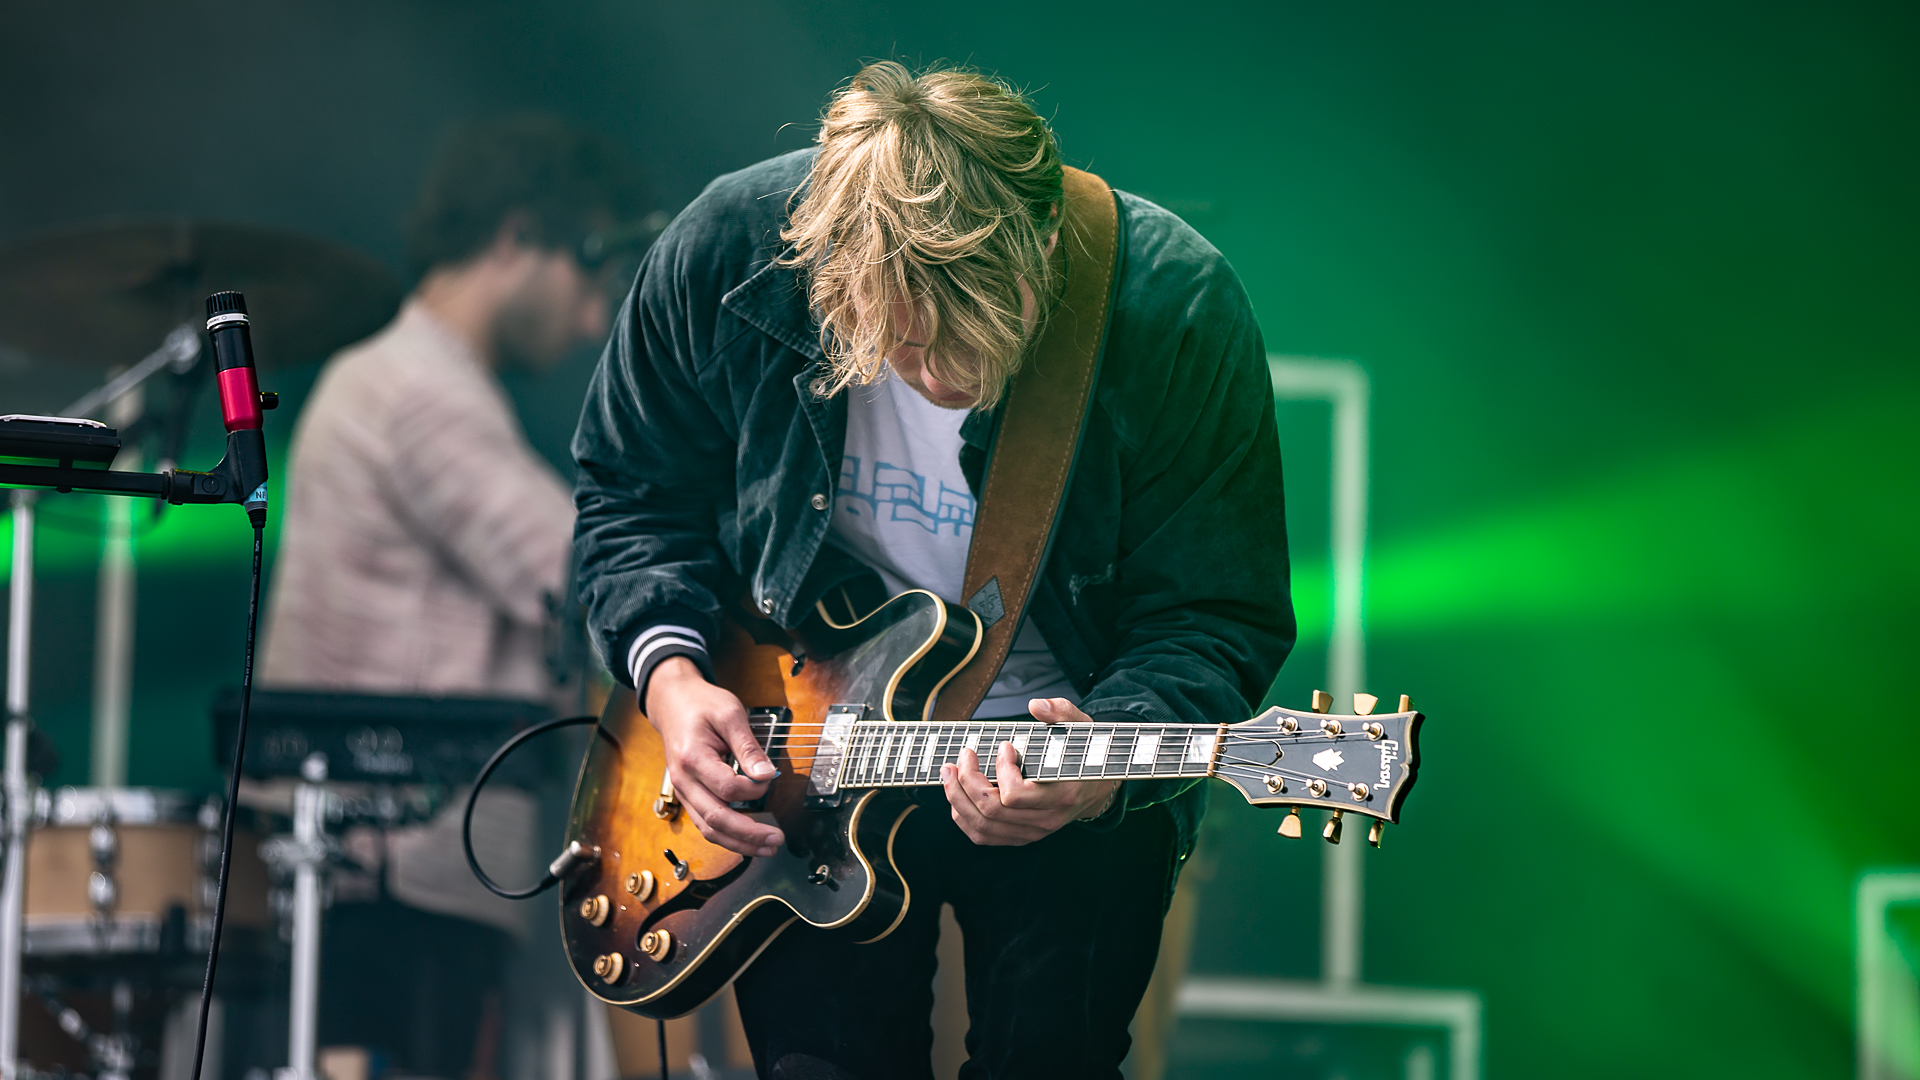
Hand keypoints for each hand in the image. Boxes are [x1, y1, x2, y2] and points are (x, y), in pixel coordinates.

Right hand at [644, 657, 783, 856]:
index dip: (753, 790)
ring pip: (709, 829)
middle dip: (749, 834)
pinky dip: (727, 836)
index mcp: (692, 758)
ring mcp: (683, 792)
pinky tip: (746, 841)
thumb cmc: (700, 705)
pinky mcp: (689, 796)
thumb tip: (766, 775)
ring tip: (767, 848)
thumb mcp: (730, 714)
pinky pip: (705, 824)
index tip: (769, 778)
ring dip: (739, 843)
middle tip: (777, 839)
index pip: (727, 788)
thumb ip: (748, 747)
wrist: (673, 703)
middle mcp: (683, 781)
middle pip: (716, 819)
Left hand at [939, 697, 1120, 845]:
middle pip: (991, 810)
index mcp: (1061, 795)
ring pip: (982, 825)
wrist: (1095, 790)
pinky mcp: (1020, 836)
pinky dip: (963, 816)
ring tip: (948, 772)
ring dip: (957, 798)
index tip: (1004, 746)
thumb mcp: (1081, 728)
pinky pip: (983, 835)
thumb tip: (1036, 706)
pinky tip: (957, 794)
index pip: (1015, 795)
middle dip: (967, 780)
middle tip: (963, 755)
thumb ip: (1062, 713)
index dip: (1001, 769)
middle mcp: (1045, 819)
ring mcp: (1031, 832)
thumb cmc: (1084, 756)